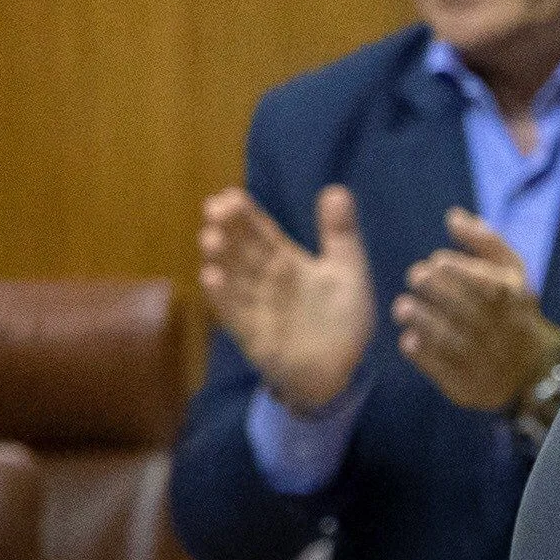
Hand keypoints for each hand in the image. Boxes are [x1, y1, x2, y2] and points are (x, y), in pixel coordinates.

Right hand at [199, 184, 375, 412]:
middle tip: (214, 209)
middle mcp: (264, 278)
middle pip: (240, 248)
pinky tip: (212, 278)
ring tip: (211, 238)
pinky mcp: (252, 334)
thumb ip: (340, 234)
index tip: (229, 196)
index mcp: (286, 260)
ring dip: (219, 258)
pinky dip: (223, 297)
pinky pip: (234, 313)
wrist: (343, 370)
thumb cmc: (342, 319)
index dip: (243, 213)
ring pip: (231, 277)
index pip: (259, 230)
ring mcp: (255, 305)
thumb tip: (337, 189)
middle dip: (225, 229)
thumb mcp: (348, 272)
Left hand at [396, 210, 559, 413]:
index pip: (486, 283)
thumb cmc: (513, 309)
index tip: (436, 261)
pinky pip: (442, 371)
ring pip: (452, 340)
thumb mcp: (512, 272)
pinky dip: (423, 355)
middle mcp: (500, 331)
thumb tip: (452, 216)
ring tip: (404, 307)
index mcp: (513, 301)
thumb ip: (485, 242)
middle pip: (466, 309)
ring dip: (424, 321)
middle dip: (437, 290)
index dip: (458, 270)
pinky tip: (410, 339)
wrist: (531, 368)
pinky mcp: (468, 386)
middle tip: (417, 278)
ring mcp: (485, 361)